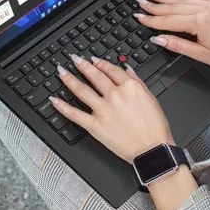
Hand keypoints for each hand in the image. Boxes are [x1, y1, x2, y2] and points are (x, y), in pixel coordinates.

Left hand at [50, 55, 174, 162]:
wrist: (152, 150)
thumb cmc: (155, 127)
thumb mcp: (151, 98)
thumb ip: (138, 82)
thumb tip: (128, 69)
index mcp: (130, 87)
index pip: (112, 69)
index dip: (101, 63)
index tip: (94, 59)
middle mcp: (114, 95)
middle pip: (95, 75)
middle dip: (82, 65)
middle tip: (74, 58)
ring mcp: (103, 110)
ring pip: (82, 90)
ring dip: (69, 79)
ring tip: (61, 71)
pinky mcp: (95, 125)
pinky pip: (75, 114)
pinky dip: (62, 106)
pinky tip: (54, 100)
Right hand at [135, 0, 209, 71]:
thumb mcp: (202, 55)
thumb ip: (178, 45)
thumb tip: (159, 38)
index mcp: (199, 23)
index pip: (168, 21)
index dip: (152, 20)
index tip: (139, 17)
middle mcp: (204, 10)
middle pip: (173, 7)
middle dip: (154, 5)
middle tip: (140, 1)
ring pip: (184, 0)